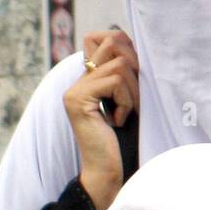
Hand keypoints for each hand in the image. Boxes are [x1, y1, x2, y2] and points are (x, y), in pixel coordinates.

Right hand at [62, 28, 139, 209]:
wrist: (109, 173)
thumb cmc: (125, 141)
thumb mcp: (129, 99)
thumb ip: (128, 73)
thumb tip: (134, 43)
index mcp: (88, 79)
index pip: (105, 37)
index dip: (128, 48)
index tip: (135, 80)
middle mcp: (77, 81)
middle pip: (113, 42)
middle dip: (135, 68)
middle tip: (136, 99)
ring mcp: (74, 89)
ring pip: (119, 64)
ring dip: (133, 91)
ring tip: (127, 114)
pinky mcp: (78, 99)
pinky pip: (115, 80)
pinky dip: (126, 101)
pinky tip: (119, 121)